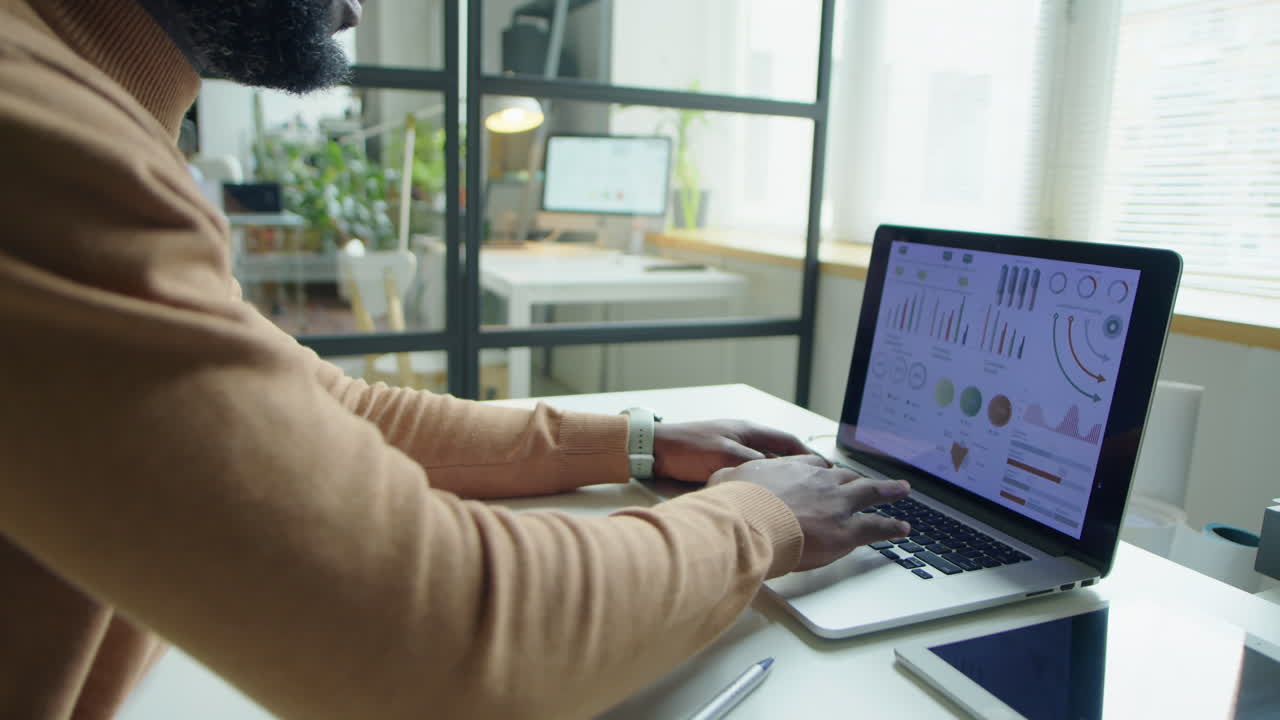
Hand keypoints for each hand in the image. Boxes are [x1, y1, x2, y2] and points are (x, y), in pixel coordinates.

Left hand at [652, 420, 824, 483]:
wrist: (655, 452)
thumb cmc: (688, 448)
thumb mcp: (726, 455)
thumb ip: (754, 464)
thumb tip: (781, 475)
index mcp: (749, 431)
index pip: (788, 442)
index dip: (809, 456)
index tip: (827, 469)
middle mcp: (744, 441)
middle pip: (780, 457)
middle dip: (798, 472)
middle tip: (816, 489)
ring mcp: (732, 455)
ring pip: (764, 471)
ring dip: (778, 482)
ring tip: (796, 500)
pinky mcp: (720, 469)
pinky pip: (749, 479)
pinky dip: (760, 488)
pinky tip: (765, 502)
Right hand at [708, 456, 911, 571]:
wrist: (750, 521)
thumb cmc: (735, 504)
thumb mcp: (725, 479)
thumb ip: (729, 478)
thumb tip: (720, 479)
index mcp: (791, 469)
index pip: (814, 467)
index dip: (822, 472)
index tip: (827, 473)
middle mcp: (819, 481)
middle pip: (846, 477)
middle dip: (859, 478)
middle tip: (870, 481)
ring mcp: (837, 503)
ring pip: (869, 493)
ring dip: (888, 492)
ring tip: (901, 491)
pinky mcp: (847, 530)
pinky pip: (877, 526)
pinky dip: (893, 528)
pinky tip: (903, 529)